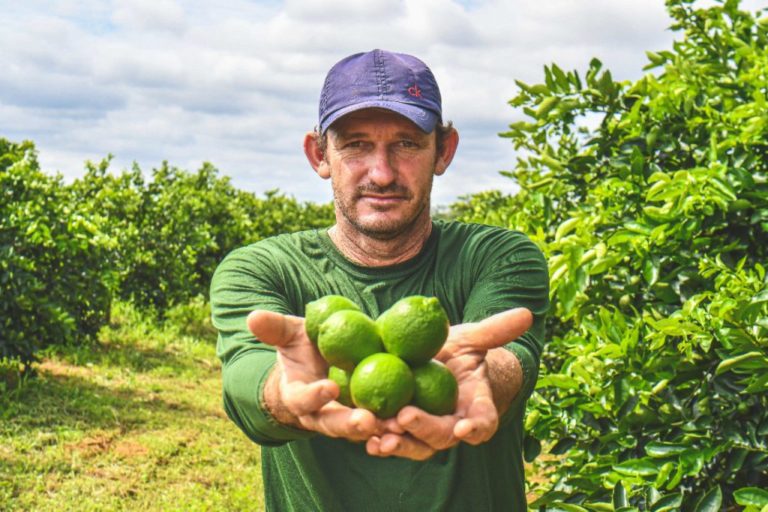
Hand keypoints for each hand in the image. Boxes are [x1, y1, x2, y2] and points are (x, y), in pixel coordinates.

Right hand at [247, 310, 383, 441]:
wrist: (316, 368)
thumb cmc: (300, 350)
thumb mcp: (289, 335)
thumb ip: (274, 329)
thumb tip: (253, 316)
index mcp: (298, 396)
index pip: (302, 400)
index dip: (313, 396)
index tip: (329, 387)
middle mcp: (319, 415)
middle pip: (333, 425)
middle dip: (349, 425)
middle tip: (367, 420)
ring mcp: (342, 421)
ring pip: (359, 431)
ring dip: (377, 431)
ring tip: (396, 425)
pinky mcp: (365, 420)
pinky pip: (380, 427)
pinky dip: (394, 427)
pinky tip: (413, 421)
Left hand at [366, 307, 532, 459]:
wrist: (435, 365)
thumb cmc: (459, 353)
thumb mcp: (473, 338)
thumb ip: (496, 330)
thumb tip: (527, 313)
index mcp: (476, 406)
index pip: (484, 421)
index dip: (477, 426)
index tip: (467, 428)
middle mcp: (453, 427)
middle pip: (443, 436)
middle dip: (425, 429)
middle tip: (406, 417)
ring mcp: (427, 433)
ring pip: (416, 446)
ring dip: (399, 443)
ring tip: (381, 437)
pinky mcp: (401, 432)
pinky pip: (391, 441)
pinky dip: (377, 441)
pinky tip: (364, 438)